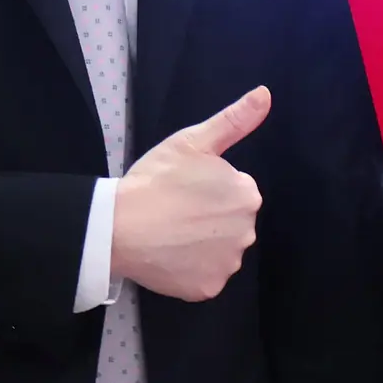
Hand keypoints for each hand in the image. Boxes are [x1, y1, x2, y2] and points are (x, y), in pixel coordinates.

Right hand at [112, 86, 267, 301]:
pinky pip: (204, 277)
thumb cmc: (155, 179)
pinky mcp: (208, 288)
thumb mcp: (193, 141)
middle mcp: (247, 232)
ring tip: (170, 233)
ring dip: (200, 245)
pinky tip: (169, 255)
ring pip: (218, 251)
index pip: (234, 192)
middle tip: (175, 210)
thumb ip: (234, 120)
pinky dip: (189, 270)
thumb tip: (265, 94)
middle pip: (230, 223)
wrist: (118, 225)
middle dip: (208, 218)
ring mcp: (228, 264)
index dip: (207, 189)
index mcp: (247, 195)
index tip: (183, 189)